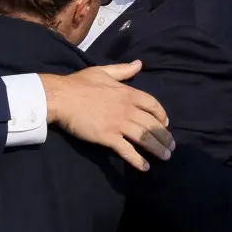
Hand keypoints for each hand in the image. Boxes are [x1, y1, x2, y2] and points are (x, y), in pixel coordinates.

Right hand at [41, 61, 174, 171]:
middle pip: (153, 124)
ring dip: (157, 148)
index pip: (153, 105)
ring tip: (165, 157)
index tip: (165, 124)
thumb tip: (139, 63)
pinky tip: (145, 167)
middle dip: (164, 137)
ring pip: (144, 138)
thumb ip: (123, 70)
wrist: (61, 97)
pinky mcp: (108, 137)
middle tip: (171, 147)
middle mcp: (128, 109)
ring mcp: (119, 124)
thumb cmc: (78, 84)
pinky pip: (127, 150)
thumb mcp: (103, 71)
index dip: (162, 115)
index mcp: (128, 93)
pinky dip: (137, 160)